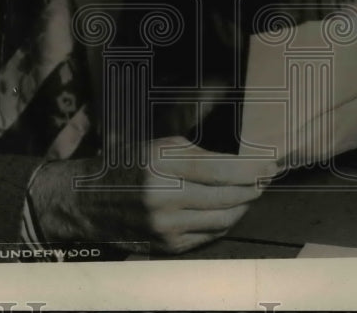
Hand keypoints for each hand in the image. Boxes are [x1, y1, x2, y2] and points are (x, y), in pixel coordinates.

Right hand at [28, 138, 275, 253]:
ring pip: (224, 219)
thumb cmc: (124, 163)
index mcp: (160, 162)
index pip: (221, 168)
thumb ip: (192, 130)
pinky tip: (231, 210)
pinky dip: (225, 222)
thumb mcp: (154, 139)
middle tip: (267, 178)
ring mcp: (165, 225)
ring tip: (252, 193)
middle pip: (228, 195)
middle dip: (254, 187)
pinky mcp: (166, 246)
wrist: (86, 202)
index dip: (251, 168)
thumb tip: (226, 111)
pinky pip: (210, 236)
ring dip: (244, 206)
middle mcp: (163, 195)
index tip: (270, 165)